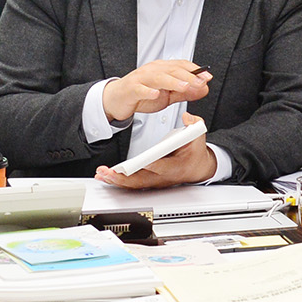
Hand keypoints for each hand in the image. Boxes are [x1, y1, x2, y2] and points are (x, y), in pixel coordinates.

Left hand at [94, 114, 216, 188]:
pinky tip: (105, 176)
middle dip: (124, 178)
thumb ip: (194, 125)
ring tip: (102, 174)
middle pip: (142, 180)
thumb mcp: (199, 137)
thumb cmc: (195, 153)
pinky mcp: (147, 181)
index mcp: (176, 167)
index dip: (153, 165)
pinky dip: (117, 181)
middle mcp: (162, 177)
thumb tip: (187, 117)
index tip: (142, 163)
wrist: (197, 168)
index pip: (163, 166)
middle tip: (110, 172)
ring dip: (117, 180)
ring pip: (134, 184)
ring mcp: (154, 181)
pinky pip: (131, 183)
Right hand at [103, 59, 211, 122]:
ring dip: (172, 81)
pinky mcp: (131, 89)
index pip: (181, 65)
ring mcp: (141, 79)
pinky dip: (148, 91)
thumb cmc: (140, 94)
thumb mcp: (167, 95)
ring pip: (158, 77)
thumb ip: (185, 92)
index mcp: (162, 69)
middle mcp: (152, 70)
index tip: (207, 77)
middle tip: (200, 83)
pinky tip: (155, 94)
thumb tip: (203, 88)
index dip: (195, 70)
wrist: (117, 99)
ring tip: (184, 86)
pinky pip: (140, 89)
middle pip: (172, 70)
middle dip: (188, 76)